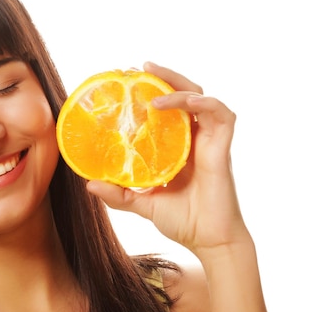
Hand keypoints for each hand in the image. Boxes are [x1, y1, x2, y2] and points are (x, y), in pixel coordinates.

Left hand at [86, 61, 249, 256]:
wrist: (210, 243)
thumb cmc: (184, 222)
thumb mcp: (143, 204)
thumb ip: (119, 195)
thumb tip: (89, 184)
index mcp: (179, 148)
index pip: (167, 111)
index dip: (152, 92)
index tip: (127, 82)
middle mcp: (195, 140)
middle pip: (184, 95)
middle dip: (164, 77)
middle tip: (139, 68)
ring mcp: (210, 143)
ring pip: (201, 98)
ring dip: (178, 84)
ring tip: (153, 78)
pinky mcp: (222, 149)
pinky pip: (220, 116)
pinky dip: (202, 103)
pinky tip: (178, 101)